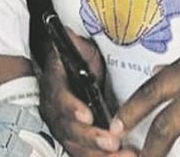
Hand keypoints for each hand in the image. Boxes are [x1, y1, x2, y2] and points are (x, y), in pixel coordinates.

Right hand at [39, 30, 130, 156]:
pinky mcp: (75, 141)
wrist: (63, 75)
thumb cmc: (73, 62)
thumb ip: (76, 45)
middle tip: (112, 142)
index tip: (87, 115)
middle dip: (91, 138)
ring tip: (124, 155)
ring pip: (76, 147)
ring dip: (100, 155)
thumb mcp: (76, 49)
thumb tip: (72, 34)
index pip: (58, 99)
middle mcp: (55, 111)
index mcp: (54, 85)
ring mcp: (64, 128)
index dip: (71, 109)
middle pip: (68, 130)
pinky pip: (85, 154)